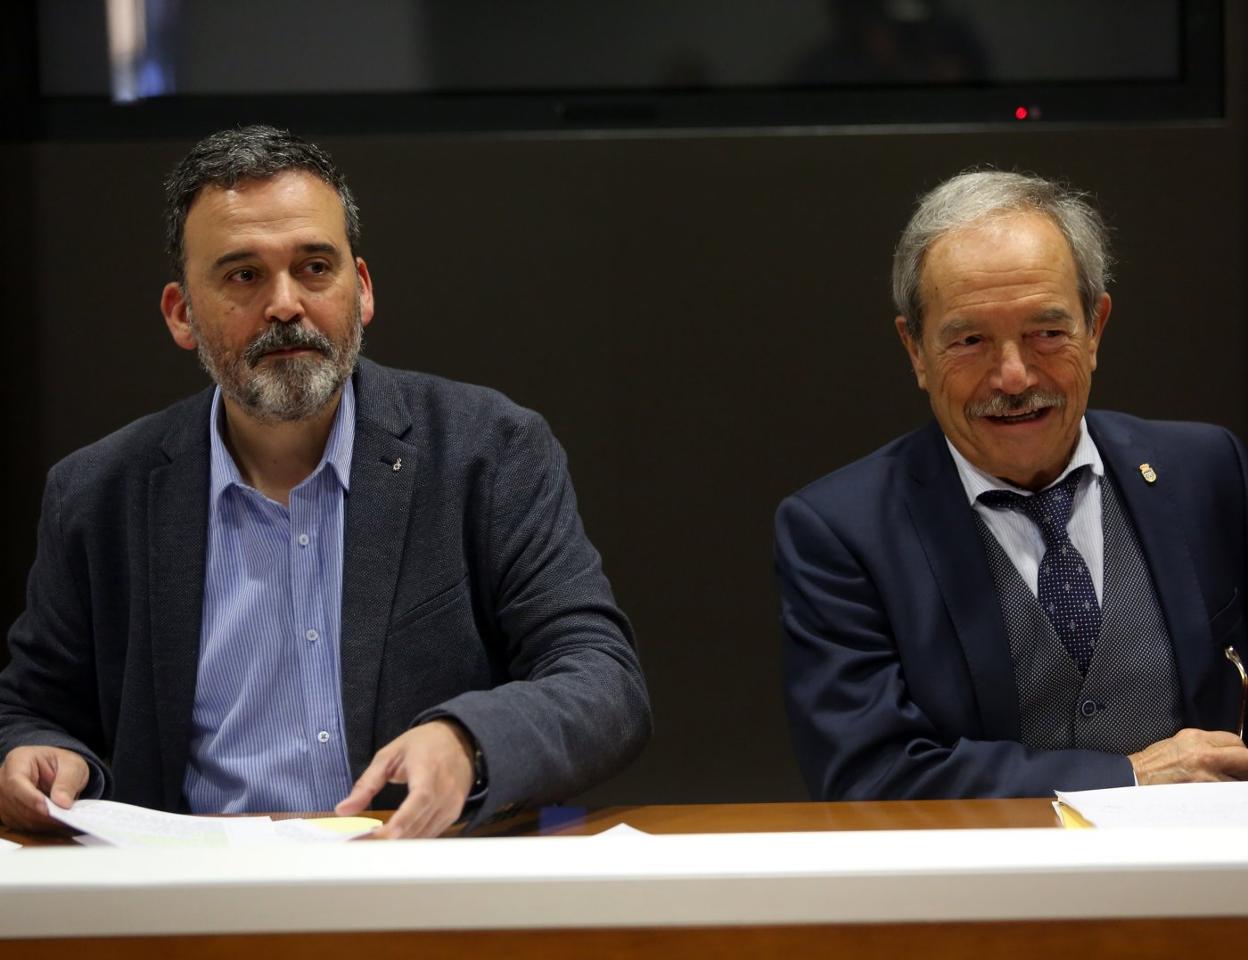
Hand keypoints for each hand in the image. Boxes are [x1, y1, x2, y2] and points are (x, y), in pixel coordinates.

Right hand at [0, 745, 89, 831]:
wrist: (57, 771)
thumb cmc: (62, 764)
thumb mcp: (73, 765)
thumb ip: (67, 782)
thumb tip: (63, 804)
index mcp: (17, 760)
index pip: (15, 782)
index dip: (30, 798)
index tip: (47, 809)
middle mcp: (4, 780)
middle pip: (15, 802)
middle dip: (41, 813)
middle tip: (64, 818)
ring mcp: (3, 798)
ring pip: (17, 817)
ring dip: (41, 822)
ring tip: (63, 820)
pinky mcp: (8, 813)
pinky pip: (20, 825)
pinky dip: (38, 826)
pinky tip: (54, 823)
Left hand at [335, 719, 475, 838]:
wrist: (459, 740)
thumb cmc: (423, 744)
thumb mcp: (389, 755)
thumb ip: (366, 783)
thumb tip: (343, 810)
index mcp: (429, 771)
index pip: (419, 801)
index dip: (401, 822)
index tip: (377, 836)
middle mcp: (445, 791)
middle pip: (418, 825)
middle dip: (387, 840)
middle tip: (358, 845)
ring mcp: (452, 806)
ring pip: (422, 835)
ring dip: (397, 844)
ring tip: (369, 845)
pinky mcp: (452, 815)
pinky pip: (429, 834)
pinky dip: (410, 839)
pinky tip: (392, 838)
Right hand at [1129, 728, 1247, 784]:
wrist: (1136, 779)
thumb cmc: (1153, 764)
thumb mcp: (1178, 743)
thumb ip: (1203, 745)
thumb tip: (1224, 752)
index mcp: (1195, 738)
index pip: (1233, 740)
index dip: (1241, 750)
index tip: (1240, 757)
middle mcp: (1204, 753)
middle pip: (1244, 756)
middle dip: (1246, 764)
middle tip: (1242, 771)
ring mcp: (1206, 774)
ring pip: (1239, 779)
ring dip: (1237, 781)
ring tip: (1224, 783)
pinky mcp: (1204, 792)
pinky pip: (1226, 793)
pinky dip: (1226, 793)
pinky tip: (1216, 793)